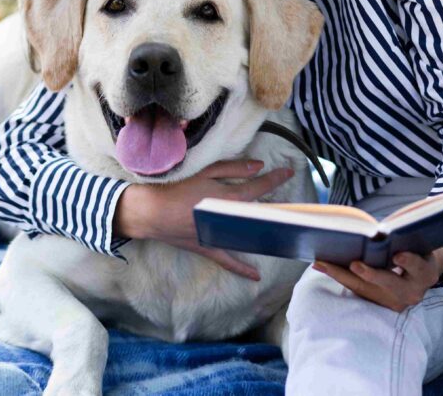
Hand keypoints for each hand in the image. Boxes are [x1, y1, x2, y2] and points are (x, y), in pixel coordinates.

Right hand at [114, 160, 295, 280]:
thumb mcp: (204, 171)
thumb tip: (259, 166)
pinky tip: (256, 276)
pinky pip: (227, 261)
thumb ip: (232, 169)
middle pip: (258, 214)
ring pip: (248, 237)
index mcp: (228, 197)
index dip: (275, 179)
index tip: (289, 172)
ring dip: (264, 232)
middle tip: (292, 205)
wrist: (150, 211)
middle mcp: (227, 219)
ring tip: (282, 230)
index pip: (259, 187)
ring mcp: (219, 236)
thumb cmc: (176, 187)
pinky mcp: (207, 247)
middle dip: (276, 207)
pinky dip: (241, 269)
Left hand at [312, 248, 442, 311]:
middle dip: (372, 275)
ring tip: (321, 263)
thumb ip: (403, 238)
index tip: (398, 256)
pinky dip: (338, 275)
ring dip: (341, 274)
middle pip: (390, 284)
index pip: (418, 268)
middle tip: (354, 265)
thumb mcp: (416, 244)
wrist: (421, 274)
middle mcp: (411, 292)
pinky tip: (321, 265)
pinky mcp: (377, 303)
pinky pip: (355, 289)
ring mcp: (394, 301)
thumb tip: (378, 230)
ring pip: (365, 288)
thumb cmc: (415, 249)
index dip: (409, 262)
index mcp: (425, 274)